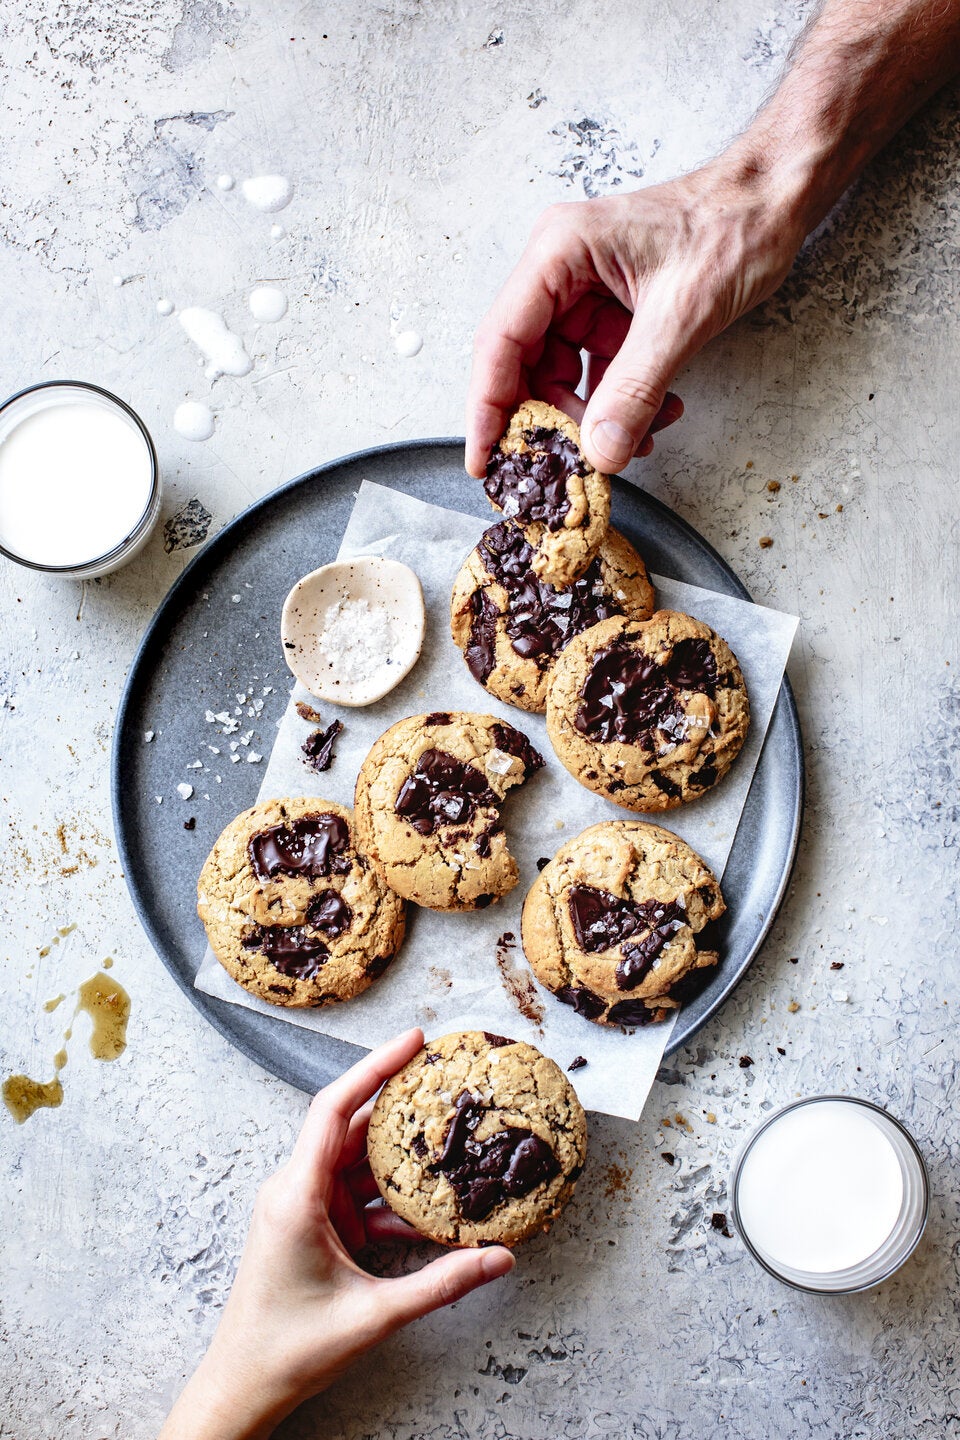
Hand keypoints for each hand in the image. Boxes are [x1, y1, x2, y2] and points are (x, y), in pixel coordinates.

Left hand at [159, 1029, 514, 1439]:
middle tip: (445, 1079)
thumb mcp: (374, 1316)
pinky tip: (432, 1202)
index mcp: (296, 1195)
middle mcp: (296, 1190)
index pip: (335, 1108)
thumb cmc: (289, 1351)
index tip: (413, 1040)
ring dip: (401, 1155)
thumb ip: (441, 1283)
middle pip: (353, 1128)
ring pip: (359, 1162)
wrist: (244, 1388)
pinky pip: (359, 1195)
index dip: (374, 1067)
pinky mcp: (315, 1226)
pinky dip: (393, 1196)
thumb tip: (498, 1258)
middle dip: (399, 1105)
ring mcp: (304, 1207)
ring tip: (450, 1136)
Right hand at [466, 162, 804, 477]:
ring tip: (638, 437)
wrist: (776, 200)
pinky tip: (654, 415)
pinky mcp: (611, 306)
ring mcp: (585, 287)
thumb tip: (598, 451)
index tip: (485, 459)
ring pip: (562, 372)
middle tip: (564, 467)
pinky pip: (596, 367)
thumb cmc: (734, 226)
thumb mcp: (682, 317)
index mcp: (560, 251)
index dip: (488, 408)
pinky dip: (620, 399)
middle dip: (549, 419)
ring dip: (594, 414)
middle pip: (525, 362)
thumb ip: (634, 390)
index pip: (500, 342)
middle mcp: (561, 267)